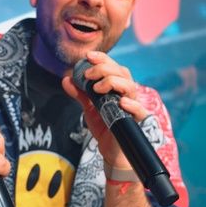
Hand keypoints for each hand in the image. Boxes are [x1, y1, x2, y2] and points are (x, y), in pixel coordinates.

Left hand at [62, 50, 149, 167]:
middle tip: (88, 74)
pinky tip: (121, 102)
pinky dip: (131, 104)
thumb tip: (66, 79)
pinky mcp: (135, 121)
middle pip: (122, 73)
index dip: (103, 59)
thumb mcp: (88, 108)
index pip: (113, 67)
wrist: (109, 150)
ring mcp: (132, 106)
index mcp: (116, 88)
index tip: (88, 56)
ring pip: (130, 86)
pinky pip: (139, 110)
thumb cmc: (104, 126)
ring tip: (96, 88)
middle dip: (104, 69)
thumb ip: (79, 94)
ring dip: (113, 82)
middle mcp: (126, 94)